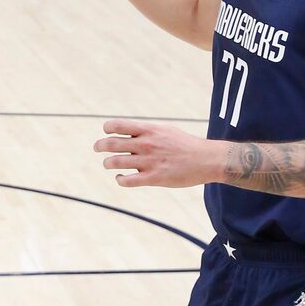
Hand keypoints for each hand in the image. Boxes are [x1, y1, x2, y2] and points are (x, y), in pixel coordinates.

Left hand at [95, 120, 213, 188]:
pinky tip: (121, 178)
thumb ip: (146, 131)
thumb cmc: (185, 144)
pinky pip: (127, 181)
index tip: (107, 132)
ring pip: (114, 162)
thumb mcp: (165, 130)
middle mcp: (146, 144)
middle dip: (100, 146)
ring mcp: (149, 162)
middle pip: (111, 144)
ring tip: (109, 164)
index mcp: (148, 130)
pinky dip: (120, 179)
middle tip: (97, 148)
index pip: (117, 125)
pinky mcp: (154, 178)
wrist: (207, 159)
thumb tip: (129, 131)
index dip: (107, 129)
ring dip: (108, 163)